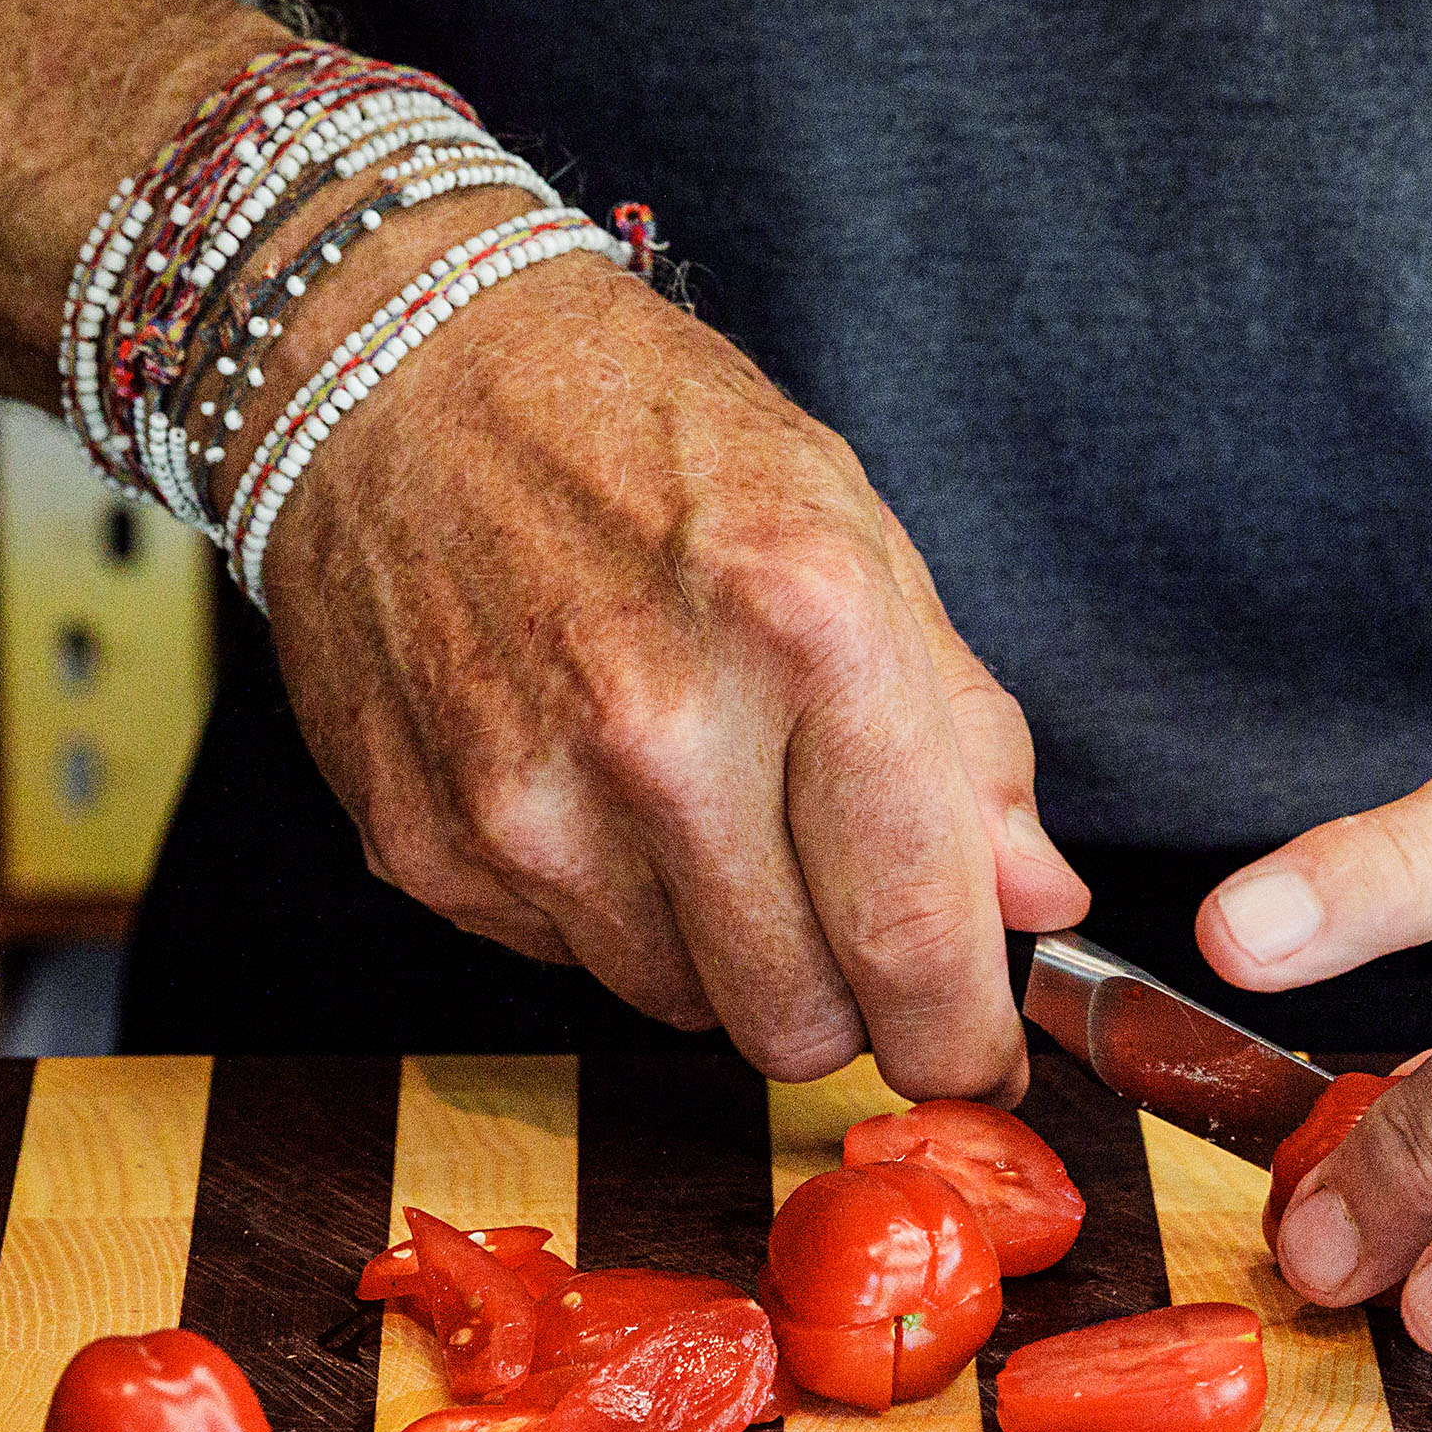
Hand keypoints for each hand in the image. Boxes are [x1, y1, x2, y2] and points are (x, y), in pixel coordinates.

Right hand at [260, 248, 1087, 1095]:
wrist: (394, 370)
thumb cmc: (639, 433)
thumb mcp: (852, 530)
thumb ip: (961, 733)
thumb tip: (1036, 900)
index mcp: (805, 625)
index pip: (915, 935)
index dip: (963, 1038)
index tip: (979, 1060)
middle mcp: (660, 729)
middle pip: (798, 1020)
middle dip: (841, 998)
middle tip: (830, 908)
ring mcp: (526, 802)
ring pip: (681, 1009)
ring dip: (713, 950)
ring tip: (688, 801)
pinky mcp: (425, 847)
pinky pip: (565, 965)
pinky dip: (600, 910)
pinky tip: (581, 783)